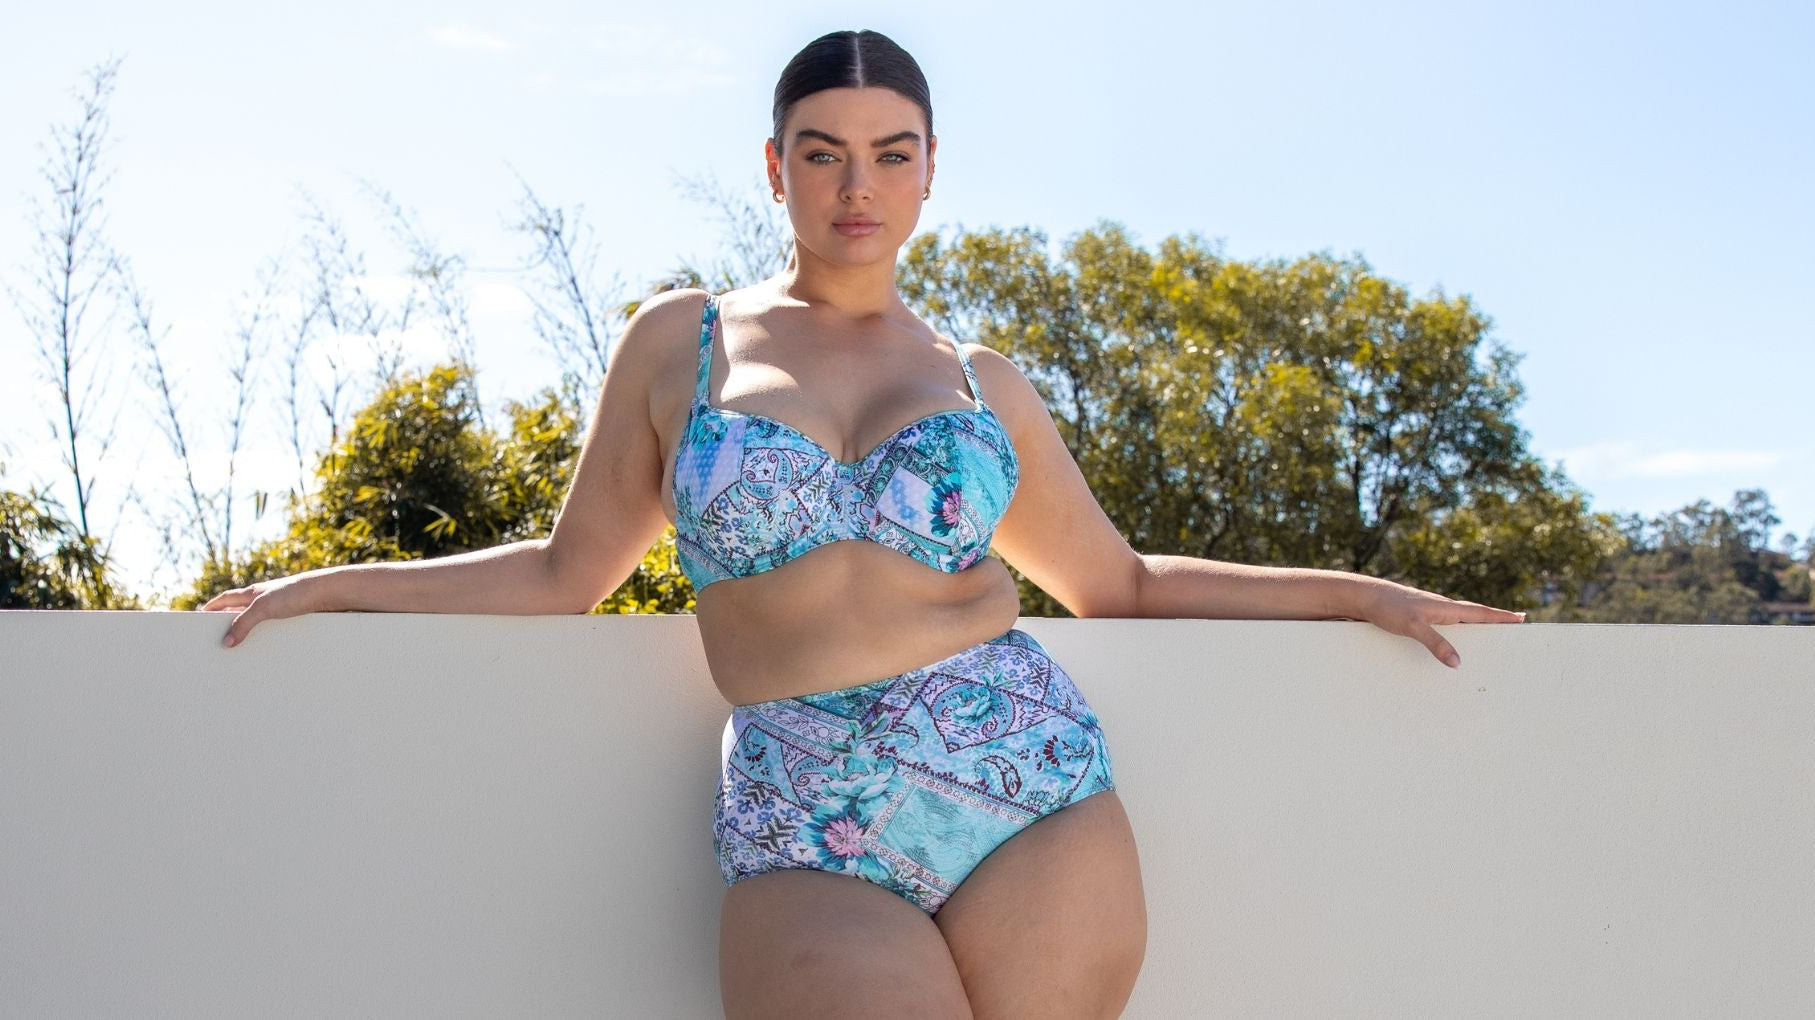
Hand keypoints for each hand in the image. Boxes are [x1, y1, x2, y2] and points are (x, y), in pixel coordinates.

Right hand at [200, 572, 330, 647]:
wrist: (329, 592)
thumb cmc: (296, 593)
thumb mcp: (263, 608)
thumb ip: (243, 623)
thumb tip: (226, 642)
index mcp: (252, 593)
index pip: (225, 599)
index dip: (211, 607)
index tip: (199, 616)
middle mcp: (264, 599)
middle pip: (239, 611)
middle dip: (228, 623)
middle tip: (216, 638)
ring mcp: (279, 608)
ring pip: (257, 622)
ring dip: (248, 633)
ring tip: (239, 650)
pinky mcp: (293, 616)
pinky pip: (274, 629)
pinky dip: (267, 638)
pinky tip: (267, 650)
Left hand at [1354, 579, 1524, 667]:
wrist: (1364, 597)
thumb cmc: (1389, 607)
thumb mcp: (1413, 626)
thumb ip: (1436, 643)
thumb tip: (1458, 662)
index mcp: (1446, 608)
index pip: (1480, 612)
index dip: (1501, 616)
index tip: (1522, 618)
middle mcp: (1442, 608)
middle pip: (1475, 616)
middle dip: (1495, 621)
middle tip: (1516, 625)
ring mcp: (1431, 613)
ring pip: (1460, 621)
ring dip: (1477, 626)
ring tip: (1492, 635)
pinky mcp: (1419, 618)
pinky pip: (1445, 627)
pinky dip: (1456, 633)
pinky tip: (1454, 641)